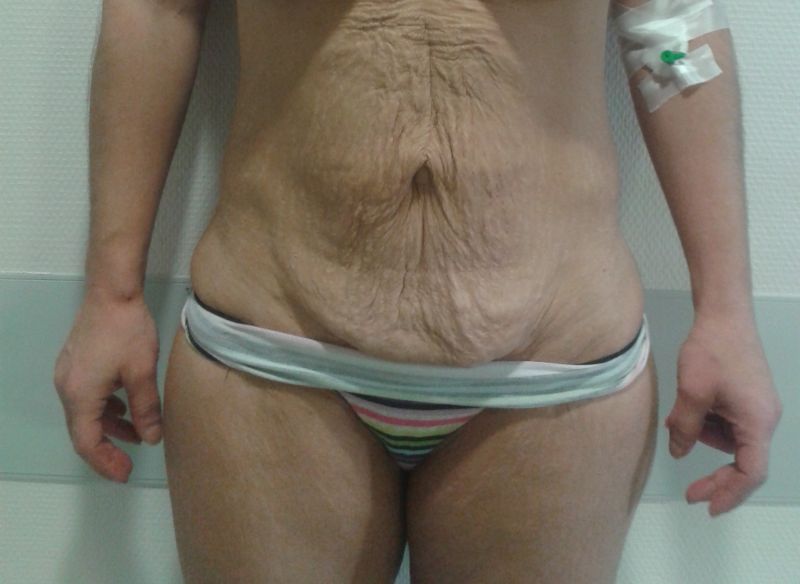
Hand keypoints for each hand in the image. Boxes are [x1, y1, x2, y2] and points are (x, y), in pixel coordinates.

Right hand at [53, 292, 161, 482]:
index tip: (125, 473)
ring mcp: (69, 373)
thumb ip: (146, 409)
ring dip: (109, 426)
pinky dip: (105, 407)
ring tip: (137, 433)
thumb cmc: (127, 331)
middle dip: (106, 448)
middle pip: (83, 429)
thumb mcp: (142, 374)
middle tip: (129, 462)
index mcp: (80, 395)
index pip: (87, 442)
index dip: (105, 462)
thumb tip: (152, 438)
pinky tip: (125, 405)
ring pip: (86, 412)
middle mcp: (67, 387)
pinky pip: (87, 396)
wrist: (112, 292)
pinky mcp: (76, 362)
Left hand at [664, 314, 782, 516]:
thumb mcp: (691, 393)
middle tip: (690, 491)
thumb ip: (685, 428)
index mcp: (757, 422)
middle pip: (744, 460)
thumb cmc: (710, 352)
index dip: (730, 494)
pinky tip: (690, 408)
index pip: (750, 472)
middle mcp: (764, 419)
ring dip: (706, 439)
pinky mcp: (748, 397)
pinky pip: (731, 423)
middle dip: (716, 476)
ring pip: (732, 440)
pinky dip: (710, 423)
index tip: (707, 505)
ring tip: (680, 419)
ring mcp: (758, 407)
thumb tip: (678, 452)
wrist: (724, 315)